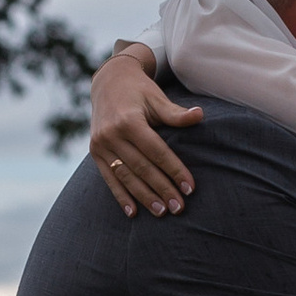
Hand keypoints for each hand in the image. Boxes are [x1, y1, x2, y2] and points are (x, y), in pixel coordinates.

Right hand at [88, 43, 202, 215]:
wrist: (108, 82)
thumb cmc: (140, 91)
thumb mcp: (157, 98)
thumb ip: (175, 113)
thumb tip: (200, 115)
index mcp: (129, 120)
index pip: (156, 151)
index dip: (174, 170)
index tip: (189, 188)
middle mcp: (111, 134)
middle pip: (141, 167)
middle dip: (162, 189)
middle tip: (179, 207)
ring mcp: (100, 145)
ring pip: (125, 176)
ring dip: (144, 197)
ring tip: (161, 212)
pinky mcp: (95, 152)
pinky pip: (109, 178)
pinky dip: (121, 196)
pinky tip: (133, 213)